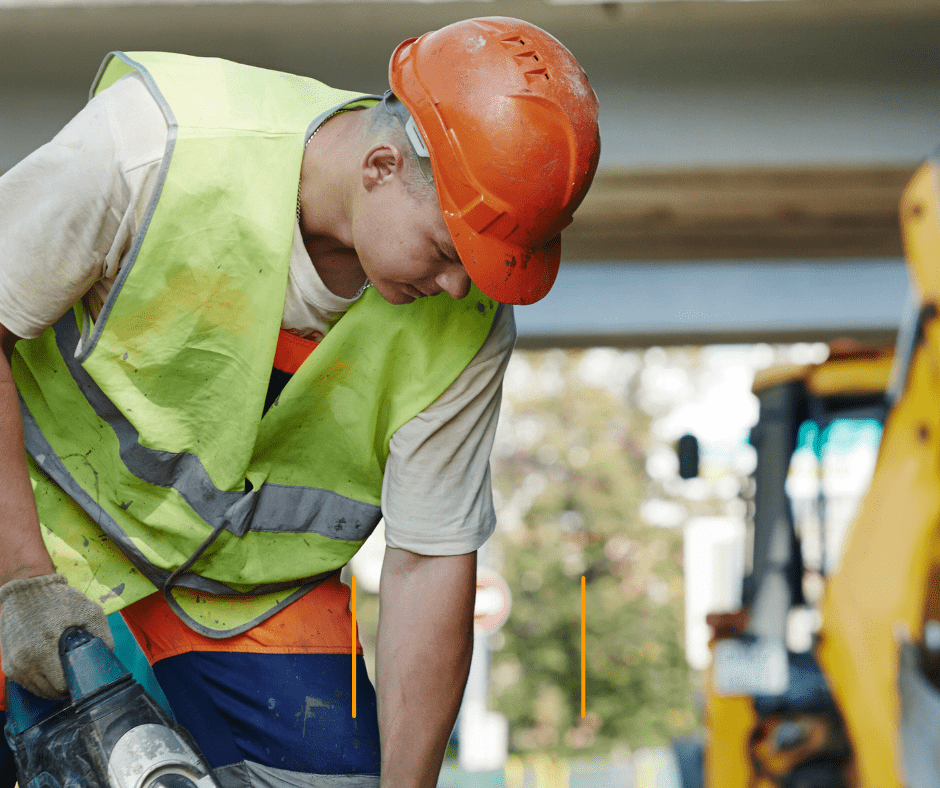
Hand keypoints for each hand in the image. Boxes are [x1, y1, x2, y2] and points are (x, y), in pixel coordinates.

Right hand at [0, 573, 112, 697]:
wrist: (25, 589)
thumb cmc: (58, 599)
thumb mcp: (87, 610)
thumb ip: (101, 633)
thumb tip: (109, 652)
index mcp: (43, 649)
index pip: (61, 685)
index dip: (76, 684)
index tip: (85, 677)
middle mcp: (25, 661)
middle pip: (49, 692)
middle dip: (66, 688)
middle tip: (78, 678)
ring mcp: (14, 664)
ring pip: (36, 690)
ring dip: (52, 688)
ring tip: (67, 677)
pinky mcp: (8, 663)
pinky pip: (26, 683)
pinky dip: (39, 682)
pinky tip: (51, 673)